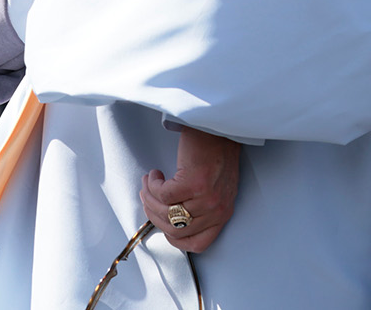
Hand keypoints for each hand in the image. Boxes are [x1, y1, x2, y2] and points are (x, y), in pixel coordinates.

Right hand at [139, 126, 240, 253]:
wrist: (220, 126)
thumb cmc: (215, 154)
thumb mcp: (215, 188)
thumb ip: (200, 208)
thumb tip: (168, 221)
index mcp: (223, 212)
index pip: (199, 244)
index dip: (175, 238)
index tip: (162, 224)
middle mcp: (218, 208)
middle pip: (175, 230)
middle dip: (153, 214)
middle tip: (147, 197)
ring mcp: (208, 197)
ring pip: (165, 213)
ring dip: (149, 198)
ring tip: (148, 184)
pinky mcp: (196, 183)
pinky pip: (162, 195)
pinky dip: (152, 185)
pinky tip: (155, 174)